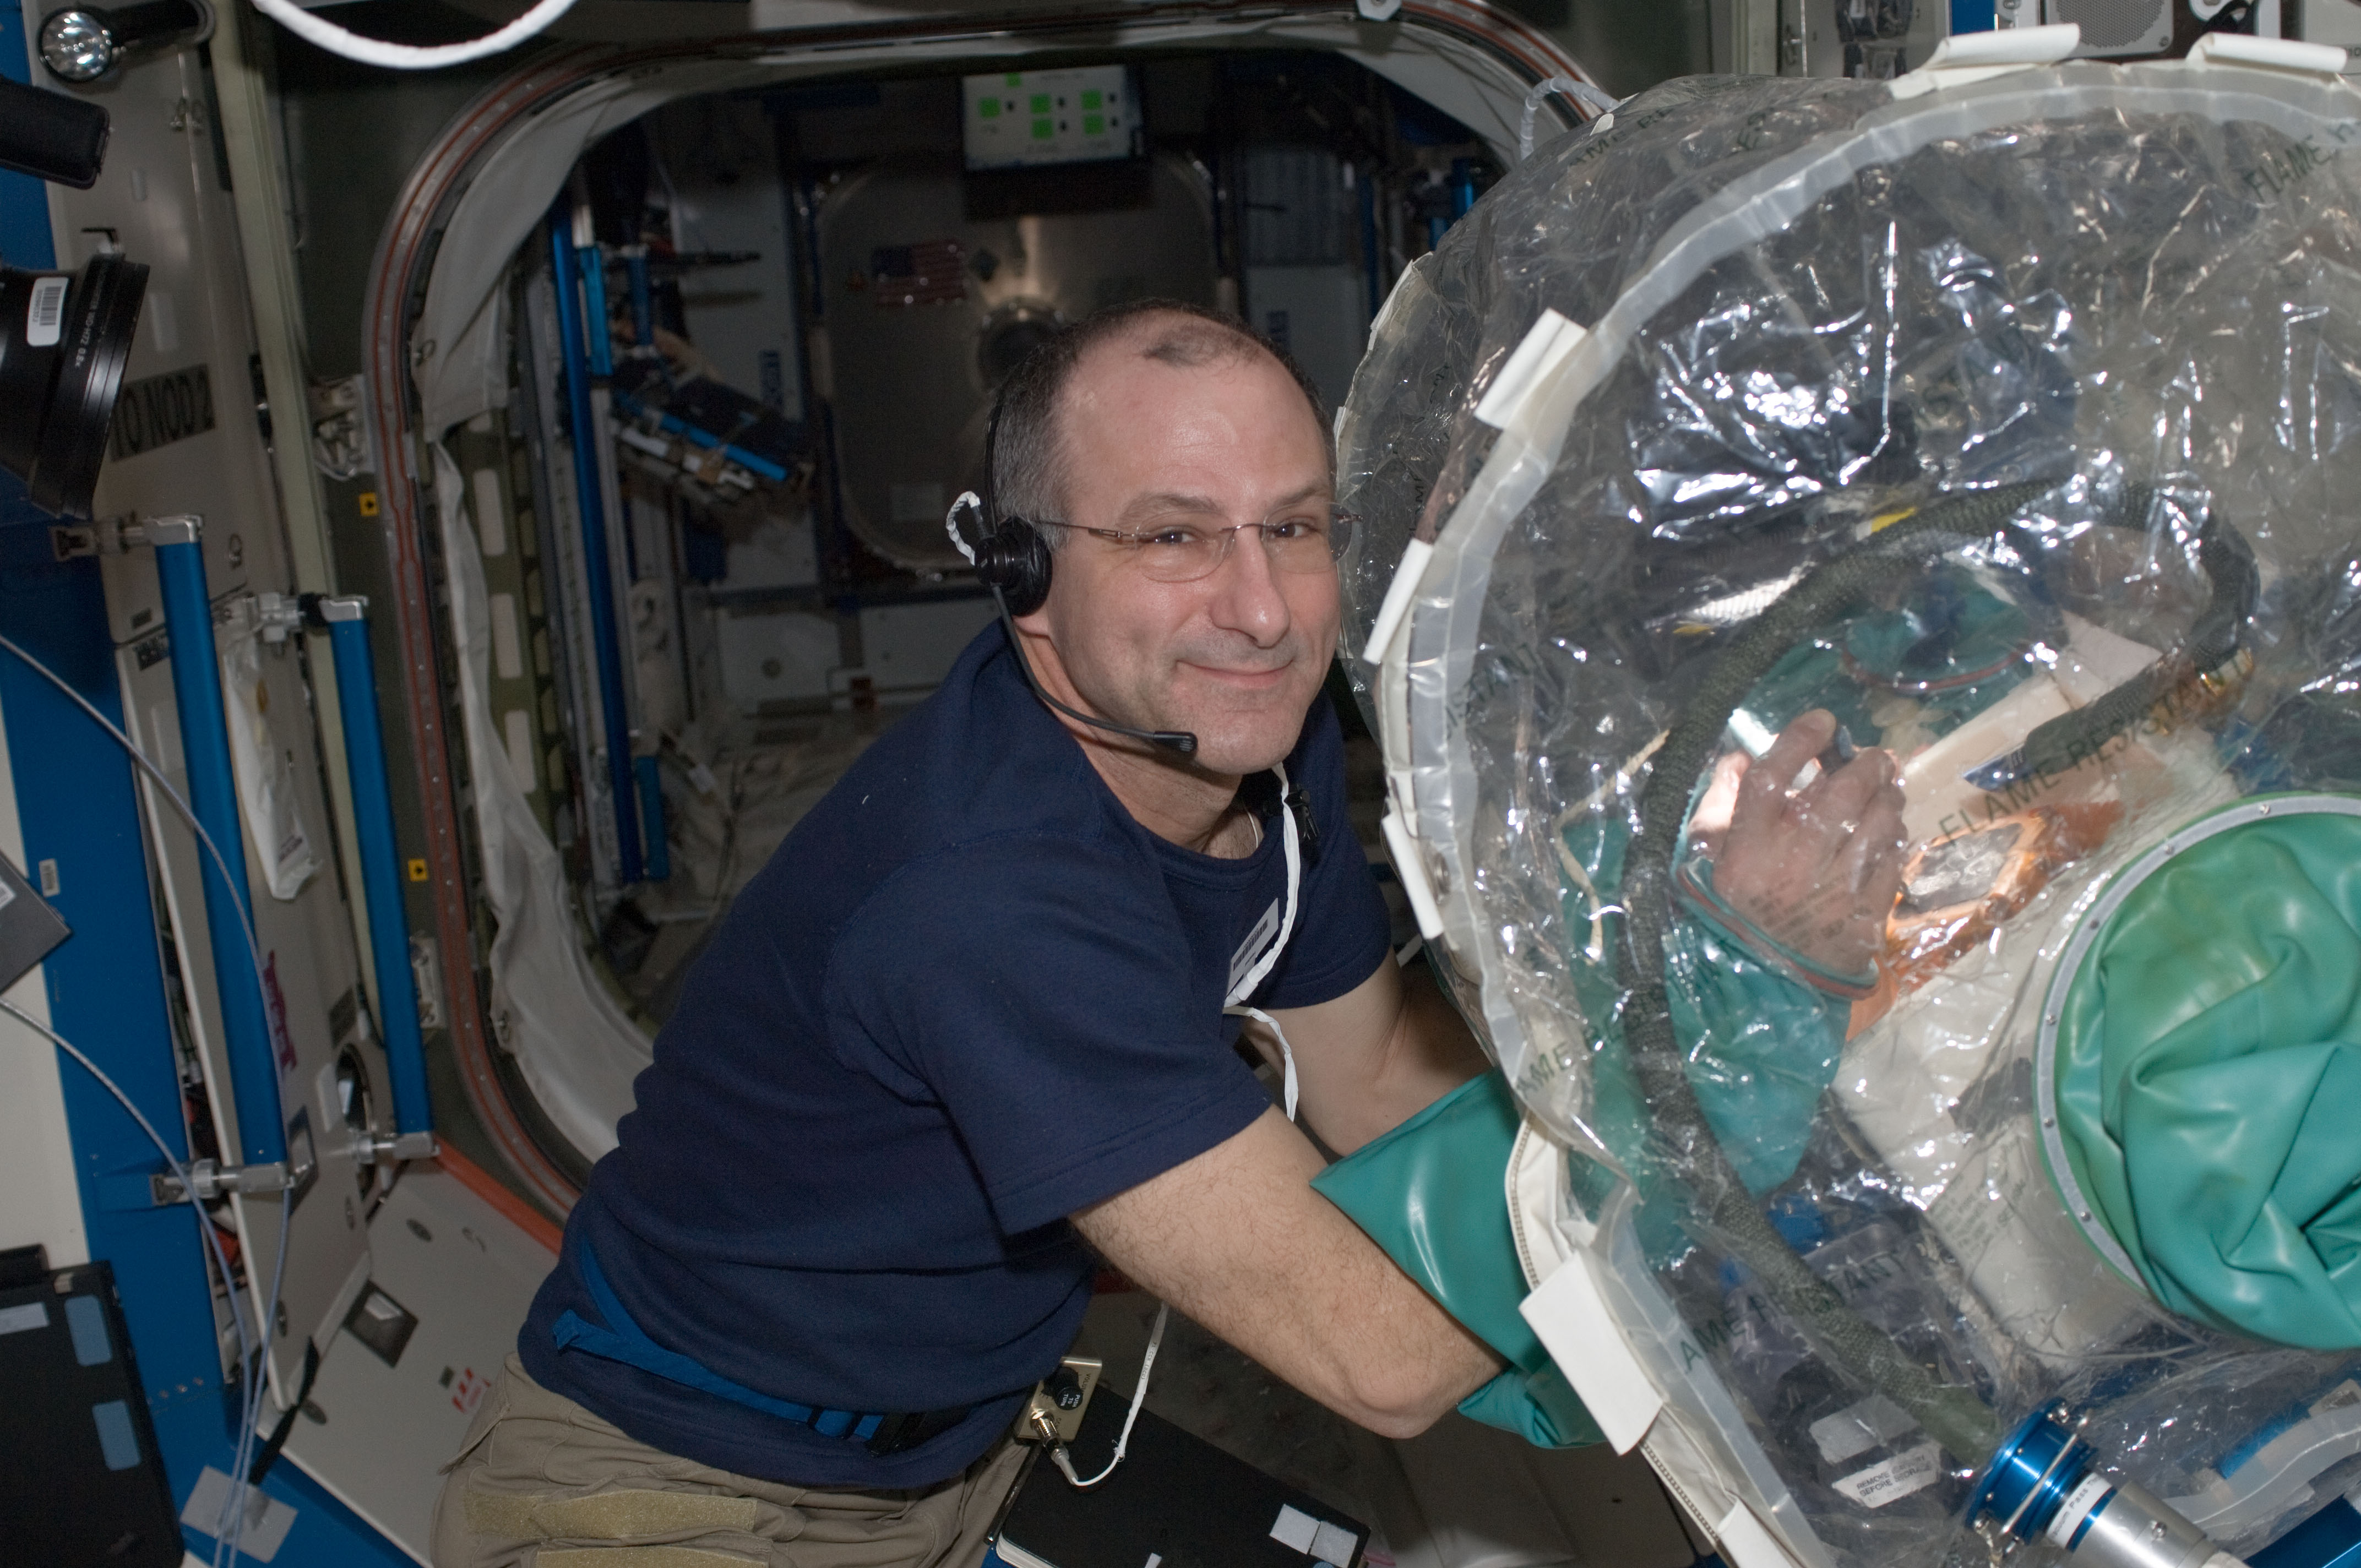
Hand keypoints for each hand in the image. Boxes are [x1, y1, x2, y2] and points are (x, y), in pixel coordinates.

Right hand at [1689, 710, 1907, 979]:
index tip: (1823, 721)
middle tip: (1875, 757)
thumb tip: (1742, 755)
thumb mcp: (1707, 855)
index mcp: (1747, 847)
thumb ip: (1720, 801)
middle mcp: (1792, 863)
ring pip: (1877, 823)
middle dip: (1866, 764)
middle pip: (1840, 793)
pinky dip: (1897, 836)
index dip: (1799, 740)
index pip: (1771, 778)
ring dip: (1889, 797)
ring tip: (1889, 788)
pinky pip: (1893, 860)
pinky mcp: (1864, 914)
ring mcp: (1833, 890)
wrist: (1758, 982)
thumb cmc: (1731, 908)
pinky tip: (1891, 828)